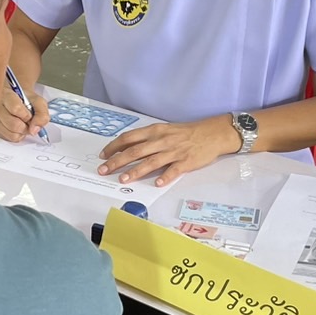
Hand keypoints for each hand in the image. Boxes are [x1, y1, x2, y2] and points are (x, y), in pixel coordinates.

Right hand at [0, 86, 49, 141]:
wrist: (14, 99)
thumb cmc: (25, 99)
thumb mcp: (38, 101)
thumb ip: (42, 114)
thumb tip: (34, 130)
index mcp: (6, 96)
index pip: (16, 109)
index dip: (26, 115)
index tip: (29, 114)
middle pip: (13, 125)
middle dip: (26, 126)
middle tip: (28, 121)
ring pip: (10, 134)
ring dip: (22, 132)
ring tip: (23, 124)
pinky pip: (8, 138)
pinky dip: (16, 135)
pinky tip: (17, 128)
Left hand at [98, 115, 238, 186]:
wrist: (212, 133)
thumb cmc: (185, 133)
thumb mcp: (164, 130)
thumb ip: (147, 139)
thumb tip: (127, 148)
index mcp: (155, 131)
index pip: (129, 138)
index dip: (114, 147)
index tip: (103, 155)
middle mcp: (162, 140)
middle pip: (135, 151)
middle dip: (117, 161)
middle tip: (104, 170)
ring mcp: (174, 151)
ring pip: (151, 161)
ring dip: (135, 171)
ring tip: (123, 179)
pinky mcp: (186, 161)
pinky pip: (174, 170)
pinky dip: (165, 177)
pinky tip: (157, 183)